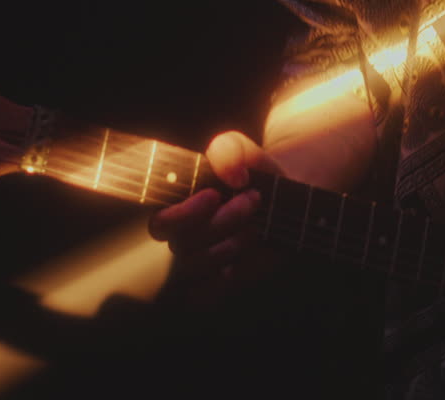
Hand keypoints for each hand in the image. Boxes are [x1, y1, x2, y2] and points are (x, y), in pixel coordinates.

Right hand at [147, 131, 277, 289]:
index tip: (213, 195)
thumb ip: (229, 150)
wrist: (285, 200)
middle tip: (252, 201)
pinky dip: (225, 279)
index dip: (182, 214)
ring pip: (195, 268)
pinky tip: (247, 256)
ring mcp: (201, 263)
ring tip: (256, 226)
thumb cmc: (255, 176)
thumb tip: (232, 173)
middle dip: (220, 222)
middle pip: (182, 245)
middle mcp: (185, 239)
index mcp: (179, 209)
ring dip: (229, 246)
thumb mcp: (246, 153)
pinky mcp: (219, 282)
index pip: (160, 224)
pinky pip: (205, 295)